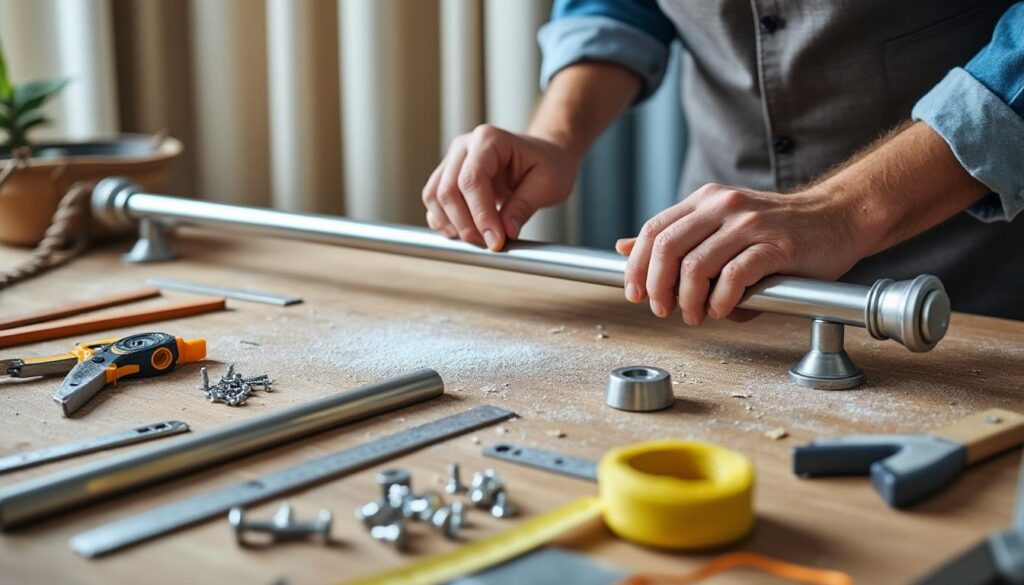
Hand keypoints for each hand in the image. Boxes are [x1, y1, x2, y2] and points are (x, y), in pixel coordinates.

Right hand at [422, 124, 578, 249]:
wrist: (545, 158)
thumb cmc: (548, 165)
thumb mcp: (548, 184)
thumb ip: (524, 206)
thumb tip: (504, 232)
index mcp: (489, 139)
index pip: (472, 180)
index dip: (480, 215)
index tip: (495, 241)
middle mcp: (464, 147)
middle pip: (448, 190)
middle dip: (466, 225)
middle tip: (490, 244)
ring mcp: (452, 161)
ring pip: (435, 196)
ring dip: (452, 225)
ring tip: (479, 240)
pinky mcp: (447, 177)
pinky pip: (434, 201)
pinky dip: (443, 221)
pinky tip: (463, 233)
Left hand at [615, 183, 872, 323]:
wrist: (837, 218)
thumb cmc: (777, 230)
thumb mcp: (719, 225)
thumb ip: (676, 237)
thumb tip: (623, 249)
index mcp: (705, 201)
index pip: (654, 231)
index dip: (637, 266)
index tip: (635, 293)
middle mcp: (723, 206)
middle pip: (667, 248)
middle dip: (657, 286)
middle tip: (663, 310)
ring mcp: (750, 224)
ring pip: (696, 265)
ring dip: (689, 301)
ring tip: (695, 315)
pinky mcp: (776, 246)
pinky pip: (734, 277)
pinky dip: (721, 301)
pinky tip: (723, 310)